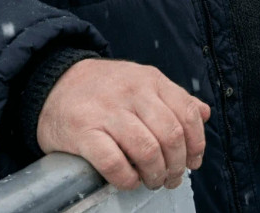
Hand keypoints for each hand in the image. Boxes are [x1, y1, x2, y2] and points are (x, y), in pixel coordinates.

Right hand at [36, 59, 210, 190]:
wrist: (55, 81)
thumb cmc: (105, 88)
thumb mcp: (142, 82)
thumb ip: (173, 98)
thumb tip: (205, 113)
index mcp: (151, 79)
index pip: (188, 112)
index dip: (196, 142)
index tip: (193, 161)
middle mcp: (132, 92)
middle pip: (171, 135)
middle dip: (177, 164)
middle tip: (171, 177)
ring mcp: (107, 111)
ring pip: (147, 150)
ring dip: (155, 175)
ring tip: (151, 180)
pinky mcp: (83, 131)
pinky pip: (114, 163)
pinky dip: (127, 179)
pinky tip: (128, 181)